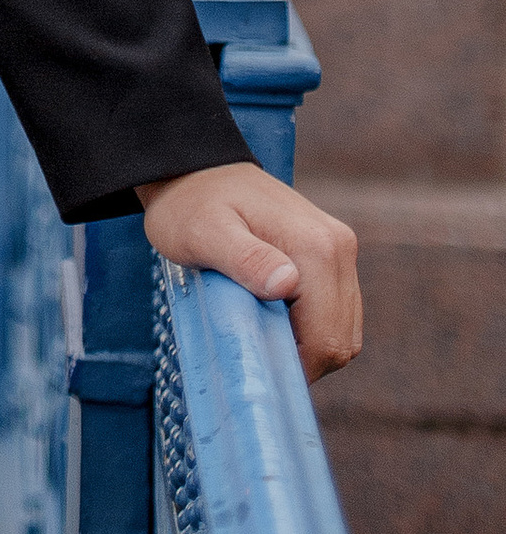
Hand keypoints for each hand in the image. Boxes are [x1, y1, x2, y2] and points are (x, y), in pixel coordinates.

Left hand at [139, 161, 361, 382]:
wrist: (197, 167)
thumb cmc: (190, 203)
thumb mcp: (203, 233)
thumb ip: (244, 259)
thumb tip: (287, 284)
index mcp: (316, 247)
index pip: (326, 338)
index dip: (296, 366)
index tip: (257, 364)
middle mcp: (339, 247)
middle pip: (341, 340)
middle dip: (304, 359)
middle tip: (256, 351)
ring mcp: (340, 249)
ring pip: (343, 330)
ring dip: (309, 344)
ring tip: (262, 331)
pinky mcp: (333, 254)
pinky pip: (336, 312)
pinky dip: (312, 328)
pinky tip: (275, 317)